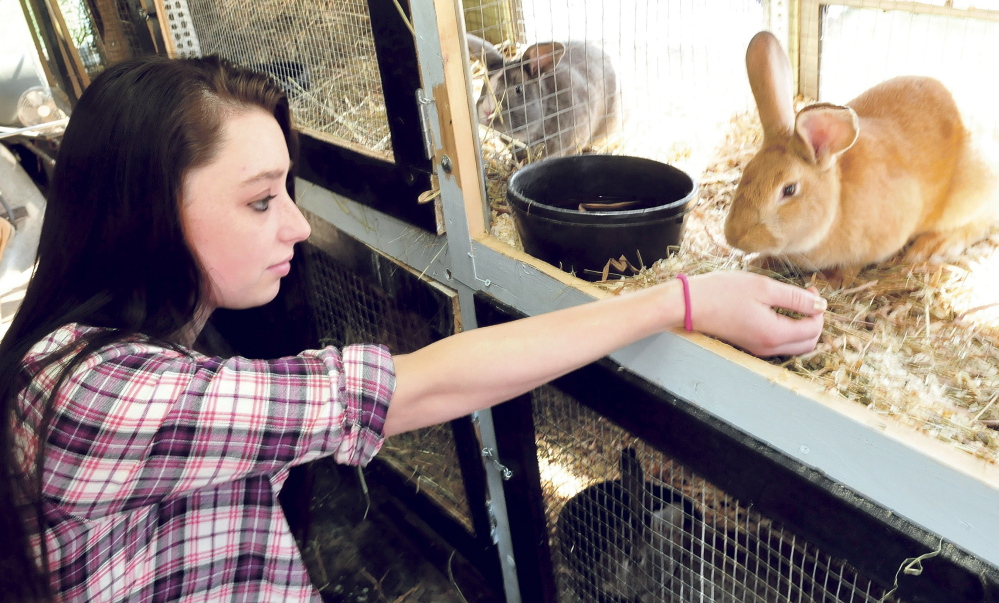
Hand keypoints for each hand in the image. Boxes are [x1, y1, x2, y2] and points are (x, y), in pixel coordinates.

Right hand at [686, 271, 825, 356]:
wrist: (689, 305)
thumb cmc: (723, 292)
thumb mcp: (763, 288)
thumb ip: (796, 298)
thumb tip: (820, 305)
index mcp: (775, 334)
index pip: (814, 329)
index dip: (818, 309)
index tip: (810, 289)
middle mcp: (768, 347)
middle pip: (808, 343)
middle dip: (814, 321)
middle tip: (807, 297)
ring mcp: (758, 349)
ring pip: (795, 347)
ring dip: (802, 327)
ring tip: (794, 303)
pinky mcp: (750, 345)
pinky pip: (780, 345)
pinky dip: (788, 332)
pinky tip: (779, 312)